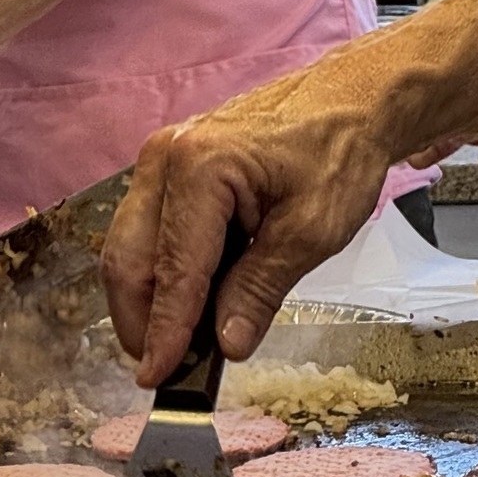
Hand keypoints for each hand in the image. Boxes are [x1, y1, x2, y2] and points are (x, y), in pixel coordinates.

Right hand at [102, 57, 405, 386]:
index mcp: (199, 168)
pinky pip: (144, 232)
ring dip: (144, 301)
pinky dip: (157, 274)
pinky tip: (183, 303)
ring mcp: (157, 162)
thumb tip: (225, 344)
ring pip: (127, 249)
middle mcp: (163, 160)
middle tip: (162, 368)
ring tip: (172, 343)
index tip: (157, 377)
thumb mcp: (312, 231)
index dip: (163, 331)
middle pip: (128, 260)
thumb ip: (260, 289)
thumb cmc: (339, 152)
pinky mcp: (164, 171)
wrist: (349, 100)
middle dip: (140, 321)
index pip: (173, 270)